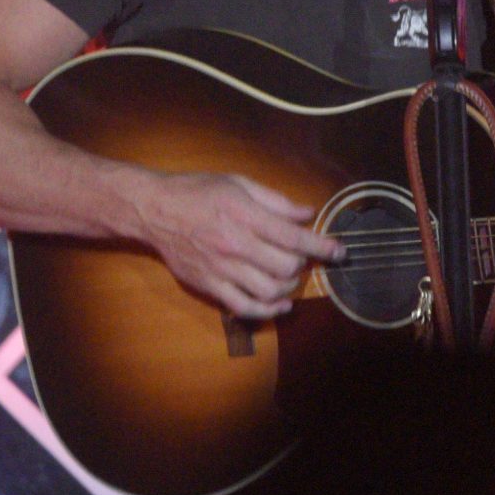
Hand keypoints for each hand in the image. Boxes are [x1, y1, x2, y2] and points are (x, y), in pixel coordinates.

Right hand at [132, 171, 346, 320]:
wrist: (154, 210)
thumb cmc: (197, 191)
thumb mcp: (238, 183)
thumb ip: (276, 201)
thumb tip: (308, 212)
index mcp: (244, 215)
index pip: (294, 238)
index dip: (322, 246)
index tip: (340, 251)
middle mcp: (235, 244)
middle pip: (286, 267)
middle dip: (304, 265)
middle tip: (304, 258)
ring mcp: (221, 268)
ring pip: (269, 291)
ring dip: (289, 287)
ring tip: (290, 277)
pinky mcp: (210, 285)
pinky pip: (245, 307)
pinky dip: (268, 311)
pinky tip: (280, 304)